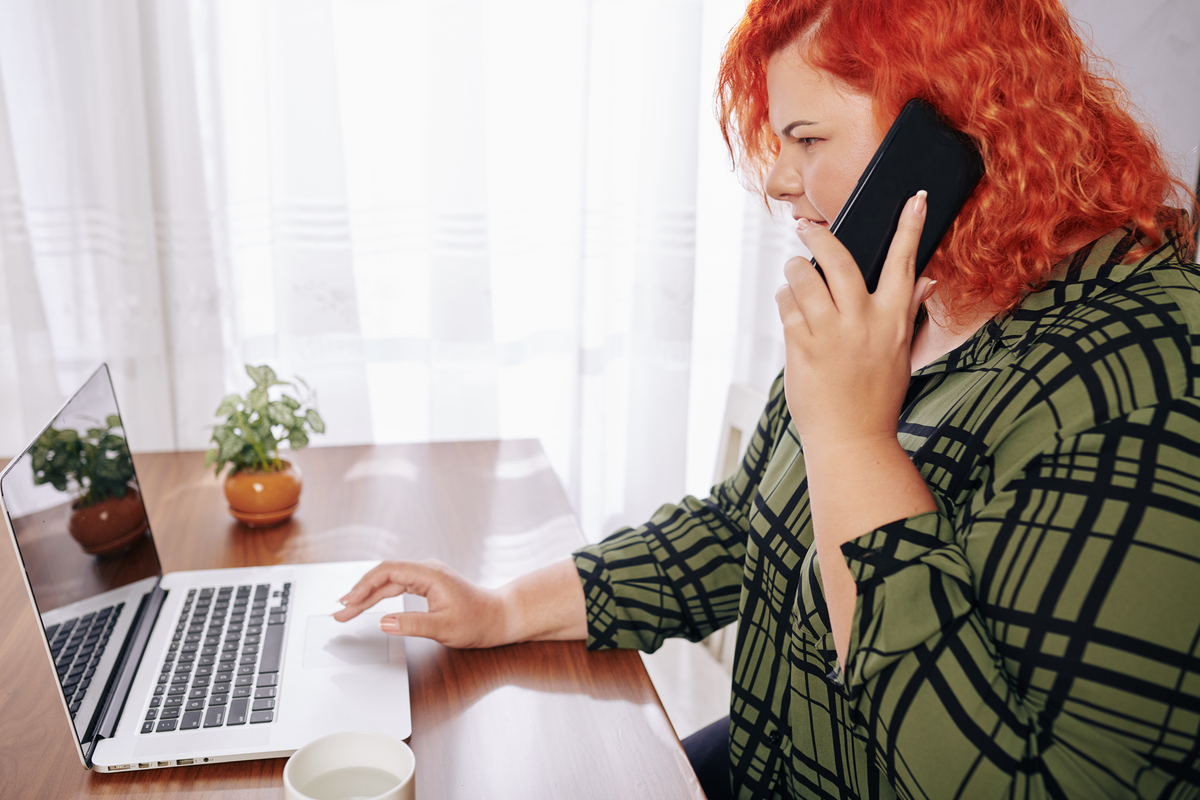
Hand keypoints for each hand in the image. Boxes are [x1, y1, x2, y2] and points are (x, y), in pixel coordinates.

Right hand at [333, 559, 510, 647]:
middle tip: (340, 612)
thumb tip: (383, 623)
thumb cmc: (478, 621)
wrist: (500, 618)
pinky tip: (368, 603)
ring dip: (367, 594)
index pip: (387, 573)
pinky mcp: (428, 585)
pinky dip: (379, 595)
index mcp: (429, 574)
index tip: (348, 602)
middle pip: (384, 576)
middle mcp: (426, 570)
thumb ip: (412, 624)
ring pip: (389, 581)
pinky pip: (397, 585)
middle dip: (359, 593)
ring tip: (346, 609)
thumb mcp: (444, 627)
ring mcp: (427, 576)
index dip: (364, 586)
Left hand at [775, 191, 933, 449]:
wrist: (852, 440)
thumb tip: (924, 280)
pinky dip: (785, 299)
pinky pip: (787, 306)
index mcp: (893, 320)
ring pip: (804, 279)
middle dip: (820, 237)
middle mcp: (862, 322)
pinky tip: (788, 303)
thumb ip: (906, 312)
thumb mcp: (900, 354)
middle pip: (839, 260)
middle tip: (807, 228)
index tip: (914, 198)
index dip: (910, 227)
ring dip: (795, 269)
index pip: (904, 263)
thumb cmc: (876, 399)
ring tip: (794, 273)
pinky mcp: (802, 347)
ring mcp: (830, 333)